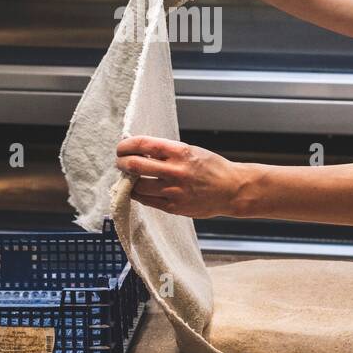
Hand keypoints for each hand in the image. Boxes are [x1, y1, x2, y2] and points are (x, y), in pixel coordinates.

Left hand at [115, 135, 248, 218]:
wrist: (232, 190)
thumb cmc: (212, 168)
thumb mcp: (191, 150)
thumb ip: (167, 151)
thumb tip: (139, 150)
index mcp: (180, 152)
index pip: (144, 145)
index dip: (127, 145)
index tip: (121, 146)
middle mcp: (175, 171)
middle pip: (135, 166)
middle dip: (122, 162)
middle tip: (120, 161)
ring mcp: (174, 191)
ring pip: (137, 186)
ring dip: (128, 181)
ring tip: (129, 177)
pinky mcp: (173, 207)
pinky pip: (147, 201)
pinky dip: (139, 194)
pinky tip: (139, 189)